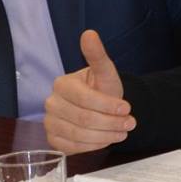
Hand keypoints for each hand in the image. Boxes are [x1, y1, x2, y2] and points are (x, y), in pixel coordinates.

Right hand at [43, 29, 134, 154]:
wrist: (100, 106)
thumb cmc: (102, 88)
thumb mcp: (105, 72)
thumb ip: (98, 55)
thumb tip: (89, 33)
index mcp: (62, 84)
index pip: (86, 99)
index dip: (109, 106)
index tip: (127, 108)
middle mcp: (51, 103)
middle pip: (84, 119)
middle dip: (111, 123)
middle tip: (130, 123)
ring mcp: (50, 123)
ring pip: (79, 135)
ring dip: (106, 136)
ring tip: (123, 131)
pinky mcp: (53, 140)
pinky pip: (72, 148)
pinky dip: (94, 146)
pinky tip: (106, 139)